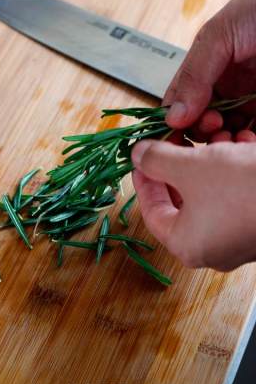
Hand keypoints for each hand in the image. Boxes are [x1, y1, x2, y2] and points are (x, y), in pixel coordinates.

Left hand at [132, 139, 255, 270]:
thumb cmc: (245, 187)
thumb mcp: (191, 167)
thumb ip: (156, 160)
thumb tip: (137, 155)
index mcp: (186, 244)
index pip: (151, 211)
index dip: (144, 179)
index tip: (143, 156)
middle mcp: (211, 248)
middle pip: (182, 198)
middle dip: (182, 162)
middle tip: (181, 139)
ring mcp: (238, 238)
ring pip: (211, 191)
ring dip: (211, 159)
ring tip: (221, 135)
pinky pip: (236, 194)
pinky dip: (234, 168)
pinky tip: (245, 145)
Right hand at [164, 0, 255, 142]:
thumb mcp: (218, 36)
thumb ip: (194, 75)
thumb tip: (172, 117)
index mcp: (204, 72)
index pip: (178, 104)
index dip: (171, 124)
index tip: (169, 139)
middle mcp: (225, 89)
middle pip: (200, 124)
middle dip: (200, 131)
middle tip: (211, 125)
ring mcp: (248, 102)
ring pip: (226, 134)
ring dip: (222, 141)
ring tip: (228, 135)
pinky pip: (252, 134)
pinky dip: (245, 142)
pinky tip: (245, 138)